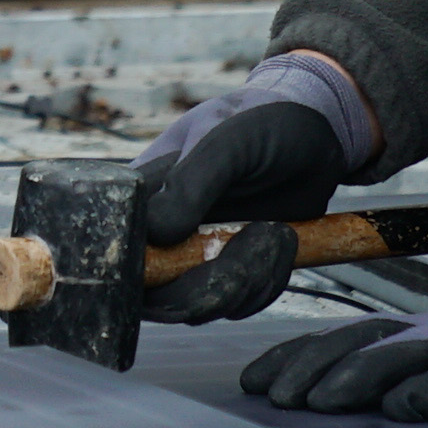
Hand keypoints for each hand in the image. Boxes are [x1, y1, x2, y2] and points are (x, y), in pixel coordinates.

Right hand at [128, 51, 372, 325]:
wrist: (312, 132)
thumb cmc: (258, 121)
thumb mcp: (223, 141)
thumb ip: (188, 185)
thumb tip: (155, 235)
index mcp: (141, 197)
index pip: (115, 247)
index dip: (136, 271)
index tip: (180, 262)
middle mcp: (161, 233)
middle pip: (155, 294)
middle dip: (203, 288)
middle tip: (248, 250)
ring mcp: (196, 256)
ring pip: (199, 306)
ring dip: (245, 281)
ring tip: (274, 232)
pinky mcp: (232, 270)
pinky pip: (239, 304)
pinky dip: (266, 282)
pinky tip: (281, 240)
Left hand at [241, 278, 427, 420]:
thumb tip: (374, 400)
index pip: (353, 340)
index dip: (302, 358)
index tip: (254, 381)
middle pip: (367, 346)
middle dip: (314, 371)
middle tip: (271, 397)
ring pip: (410, 360)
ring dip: (358, 380)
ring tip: (317, 402)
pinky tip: (407, 407)